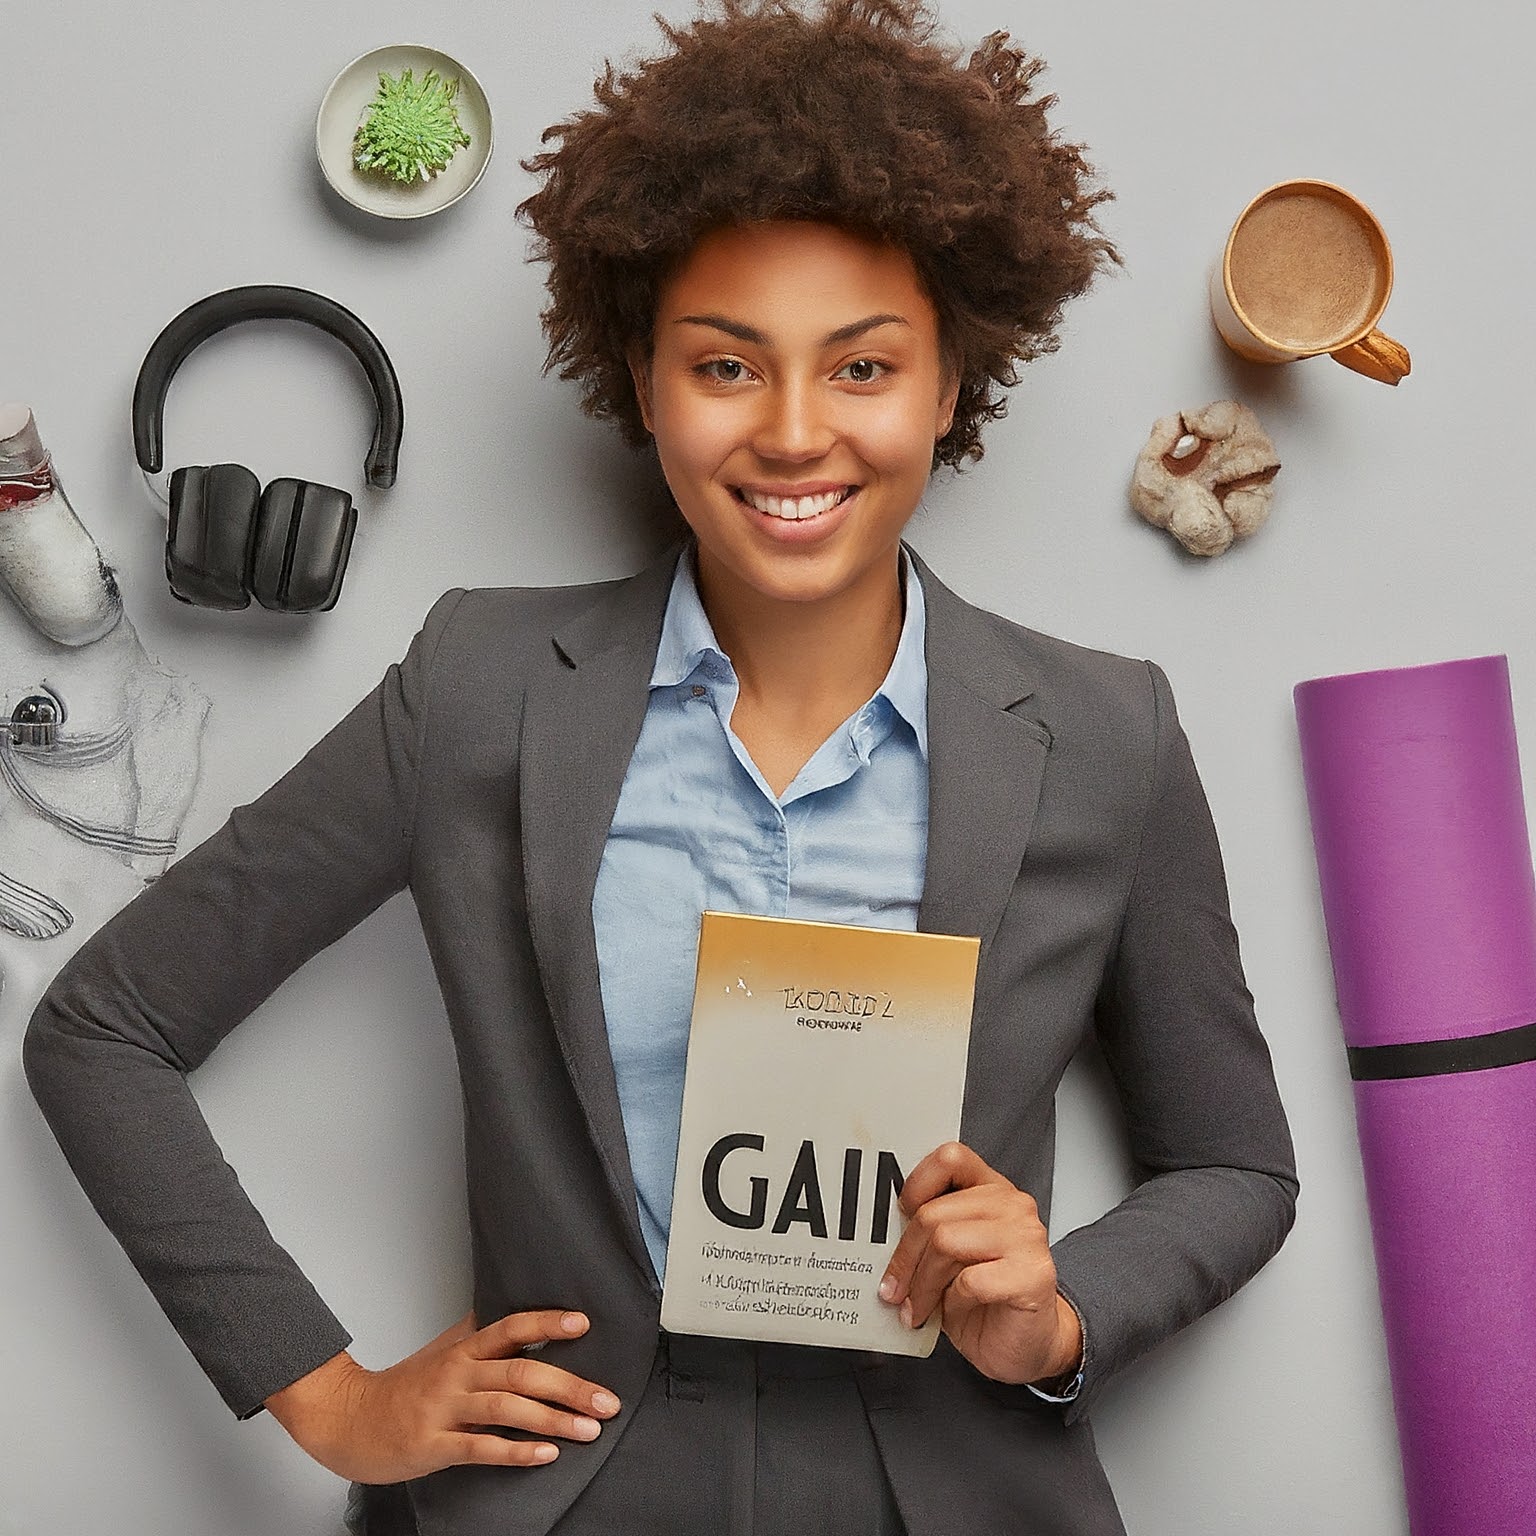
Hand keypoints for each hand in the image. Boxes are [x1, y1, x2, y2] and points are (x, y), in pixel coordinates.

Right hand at [264, 1309, 621, 1481]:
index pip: (511, 1327)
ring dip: (553, 1419)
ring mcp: (444, 1409)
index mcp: (462, 1350)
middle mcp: (457, 1373)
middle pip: (521, 1370)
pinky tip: (546, 1454)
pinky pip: (481, 1448)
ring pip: (507, 1408)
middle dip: (570, 1385)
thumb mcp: (441, 1353)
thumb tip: (516, 1318)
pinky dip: (516, 1451)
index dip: (547, 1322)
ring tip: (588, 1430)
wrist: (346, 1419)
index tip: (584, 1323)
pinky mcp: (432, 1446)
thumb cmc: (402, 1387)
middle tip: (607, 1401)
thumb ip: (478, 1336)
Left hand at [878, 1142, 1080, 1386]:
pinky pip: (970, 1280)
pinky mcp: (1032, 1274)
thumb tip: (884, 1236)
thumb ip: (931, 1231)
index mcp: (991, 1190)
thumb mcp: (952, 1255)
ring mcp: (1026, 1237)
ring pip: (946, 1243)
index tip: (901, 1215)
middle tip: (893, 1289)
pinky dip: (951, 1301)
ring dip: (922, 1285)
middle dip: (905, 1258)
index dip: (917, 1184)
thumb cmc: (986, 1298)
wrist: (1028, 1343)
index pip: (950, 1159)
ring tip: (916, 1308)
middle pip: (934, 1213)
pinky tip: (953, 1311)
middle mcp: (1013, 1205)